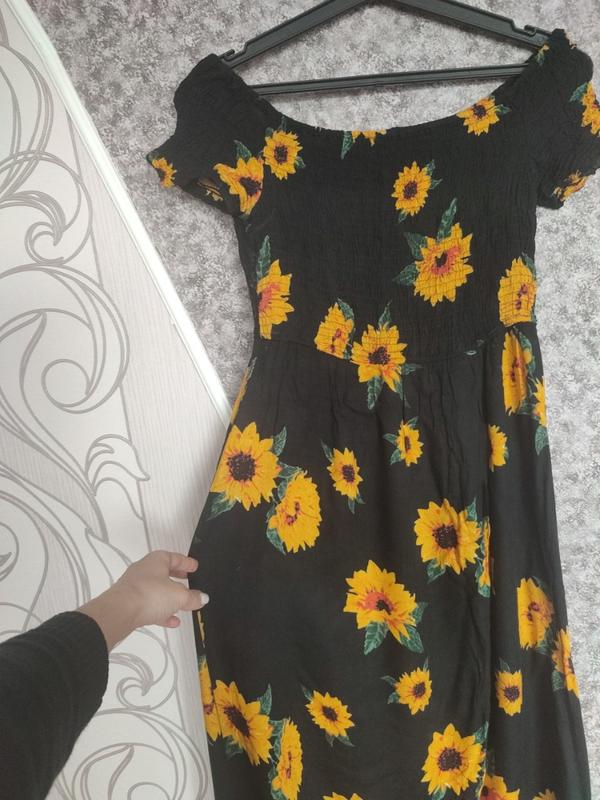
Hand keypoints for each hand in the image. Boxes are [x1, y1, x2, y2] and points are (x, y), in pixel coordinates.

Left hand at [78, 550, 208, 650]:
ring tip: (183, 606)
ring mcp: (134, 587)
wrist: (119, 613)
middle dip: (177, 579)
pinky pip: (149, 605)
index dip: (185, 562)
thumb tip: (203, 598)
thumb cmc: (151, 595)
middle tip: (188, 582)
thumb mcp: (179, 596)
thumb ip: (192, 597)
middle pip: (163, 573)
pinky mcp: (129, 603)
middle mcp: (144, 570)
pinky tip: (172, 622)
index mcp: (156, 561)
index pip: (173, 557)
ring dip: (169, 598)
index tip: (194, 567)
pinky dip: (161, 611)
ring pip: (156, 590)